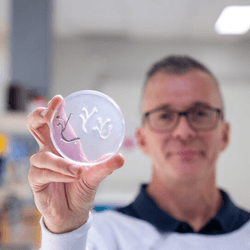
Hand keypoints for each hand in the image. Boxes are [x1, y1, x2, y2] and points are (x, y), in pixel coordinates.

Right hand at [26, 95, 124, 233]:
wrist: (74, 211)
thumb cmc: (81, 187)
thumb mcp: (96, 174)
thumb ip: (106, 166)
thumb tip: (121, 157)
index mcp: (63, 144)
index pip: (53, 122)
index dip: (53, 109)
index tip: (59, 100)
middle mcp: (49, 150)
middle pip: (35, 127)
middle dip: (39, 117)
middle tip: (49, 115)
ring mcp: (41, 164)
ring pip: (42, 155)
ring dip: (60, 163)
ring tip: (78, 171)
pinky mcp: (36, 179)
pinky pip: (42, 173)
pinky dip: (58, 174)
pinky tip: (71, 177)